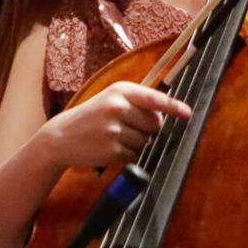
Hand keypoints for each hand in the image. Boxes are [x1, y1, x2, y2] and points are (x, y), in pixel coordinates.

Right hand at [41, 81, 191, 168]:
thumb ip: (136, 103)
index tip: (187, 114)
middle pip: (154, 123)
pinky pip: (135, 155)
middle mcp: (117, 107)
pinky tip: (113, 149)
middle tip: (129, 128)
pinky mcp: (112, 150)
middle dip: (149, 129)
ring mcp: (114, 129)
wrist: (61, 137)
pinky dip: (129, 155)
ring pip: (146, 141)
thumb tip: (165, 117)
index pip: (154, 98)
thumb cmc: (91, 117)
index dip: (174, 107)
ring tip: (116, 138)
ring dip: (138, 144)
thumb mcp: (110, 99)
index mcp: (120, 91)